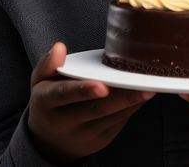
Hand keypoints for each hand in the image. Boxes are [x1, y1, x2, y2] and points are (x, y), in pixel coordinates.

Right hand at [28, 43, 153, 162]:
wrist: (50, 141)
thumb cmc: (48, 102)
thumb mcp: (39, 82)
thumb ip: (47, 64)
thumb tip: (59, 48)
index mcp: (45, 103)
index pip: (63, 95)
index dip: (83, 90)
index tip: (102, 86)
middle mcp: (63, 123)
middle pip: (96, 109)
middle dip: (121, 98)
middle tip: (142, 86)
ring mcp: (83, 135)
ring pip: (111, 117)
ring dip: (131, 102)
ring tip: (148, 87)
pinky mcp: (100, 140)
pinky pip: (119, 122)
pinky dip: (131, 108)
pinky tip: (141, 96)